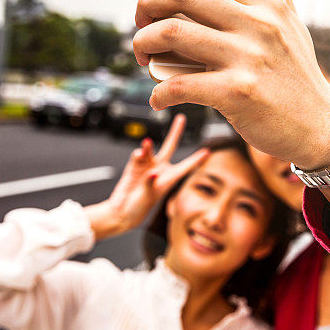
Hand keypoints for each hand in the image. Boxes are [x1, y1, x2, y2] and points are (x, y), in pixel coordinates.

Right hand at [86, 115, 208, 239]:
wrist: (121, 212)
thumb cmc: (139, 208)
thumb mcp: (147, 197)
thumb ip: (150, 183)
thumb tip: (153, 172)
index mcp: (169, 179)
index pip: (186, 166)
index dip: (197, 158)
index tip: (208, 150)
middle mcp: (159, 169)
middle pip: (170, 146)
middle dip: (175, 132)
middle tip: (181, 118)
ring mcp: (147, 167)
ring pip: (151, 150)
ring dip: (149, 146)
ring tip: (147, 143)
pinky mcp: (134, 167)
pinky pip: (138, 156)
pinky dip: (138, 154)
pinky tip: (138, 154)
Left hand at [126, 0, 329, 168]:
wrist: (320, 127)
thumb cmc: (298, 73)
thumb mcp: (291, 19)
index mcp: (265, 4)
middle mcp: (257, 25)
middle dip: (144, 6)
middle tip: (139, 24)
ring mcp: (247, 58)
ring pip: (170, 35)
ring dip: (142, 44)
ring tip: (143, 58)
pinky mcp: (237, 93)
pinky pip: (179, 86)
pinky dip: (158, 93)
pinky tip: (158, 99)